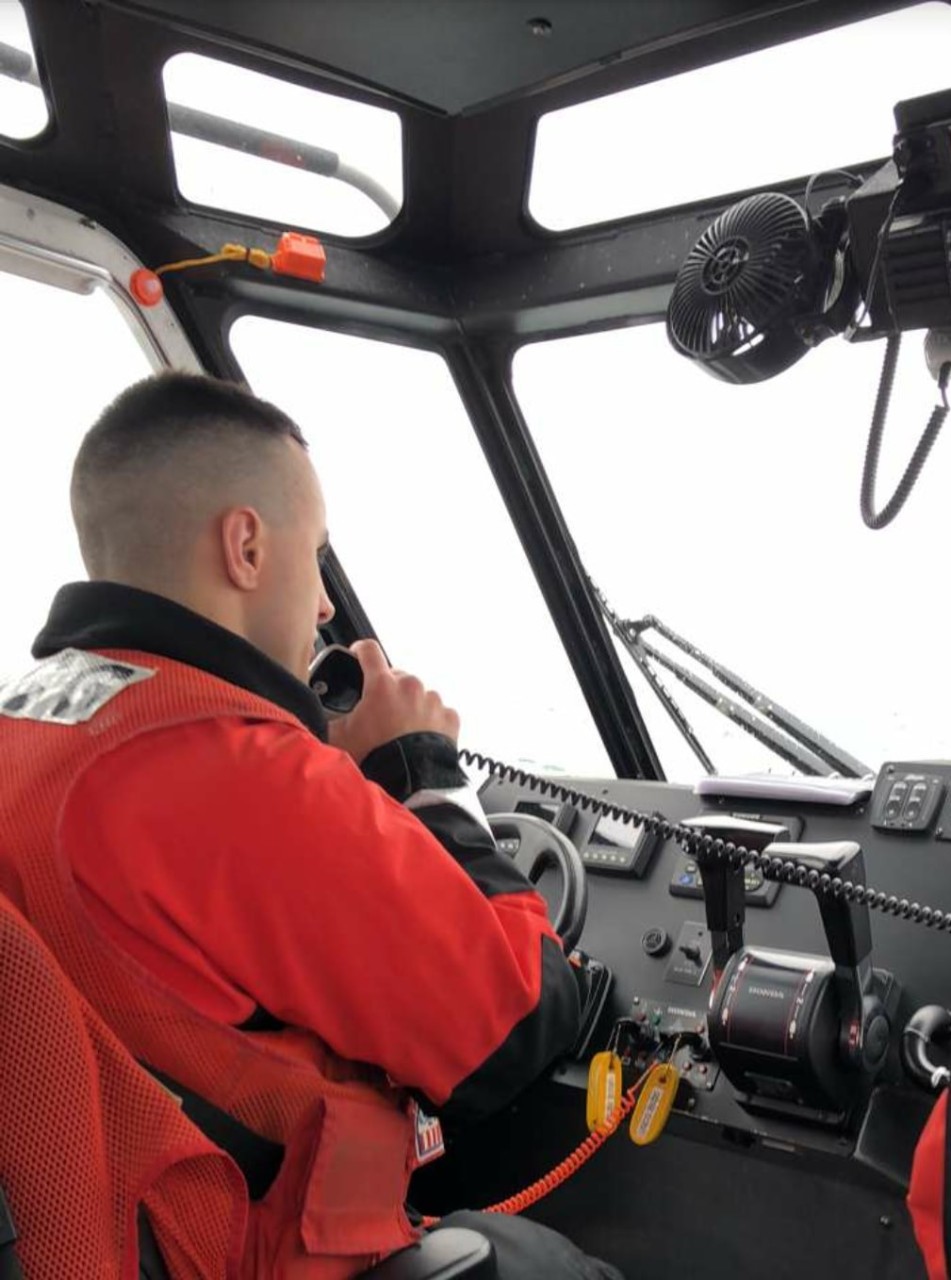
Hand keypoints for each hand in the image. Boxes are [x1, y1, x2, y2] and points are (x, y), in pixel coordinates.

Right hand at [326, 639, 459, 763]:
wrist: (410, 781)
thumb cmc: (376, 758)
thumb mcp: (341, 737)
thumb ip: (333, 719)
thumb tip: (323, 716)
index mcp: (382, 685)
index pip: (369, 651)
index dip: (361, 649)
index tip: (359, 652)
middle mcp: (410, 686)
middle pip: (395, 678)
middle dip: (387, 691)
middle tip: (379, 714)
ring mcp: (432, 701)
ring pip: (418, 695)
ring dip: (409, 706)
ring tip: (400, 731)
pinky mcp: (449, 717)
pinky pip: (437, 713)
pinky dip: (429, 721)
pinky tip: (418, 738)